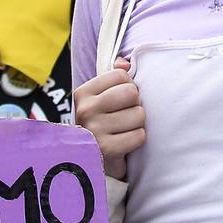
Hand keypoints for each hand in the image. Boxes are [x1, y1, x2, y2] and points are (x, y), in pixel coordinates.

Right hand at [75, 57, 144, 179]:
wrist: (93, 159)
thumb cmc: (102, 122)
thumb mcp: (102, 97)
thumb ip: (115, 76)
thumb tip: (126, 63)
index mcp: (83, 93)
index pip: (121, 75)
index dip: (128, 86)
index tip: (121, 99)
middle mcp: (86, 110)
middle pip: (131, 93)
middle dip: (135, 104)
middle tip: (126, 114)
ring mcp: (94, 130)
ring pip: (138, 115)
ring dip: (137, 123)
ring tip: (125, 129)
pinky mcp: (107, 149)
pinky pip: (139, 135)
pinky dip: (137, 139)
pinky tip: (126, 141)